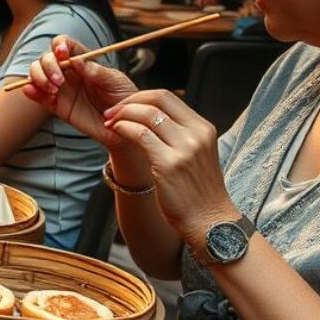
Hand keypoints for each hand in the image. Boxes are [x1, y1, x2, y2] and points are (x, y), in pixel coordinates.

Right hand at [22, 36, 141, 164]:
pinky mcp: (56, 105)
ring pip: (37, 74)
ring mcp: (60, 88)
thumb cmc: (123, 98)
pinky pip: (38, 96)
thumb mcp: (115, 81)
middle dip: (48, 66)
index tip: (63, 54)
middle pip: (46, 58)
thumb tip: (75, 61)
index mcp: (83, 61)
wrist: (124, 125)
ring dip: (39, 77)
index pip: (64, 45)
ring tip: (53, 90)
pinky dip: (30, 91)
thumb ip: (96, 71)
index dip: (59, 45)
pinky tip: (31, 91)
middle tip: (60, 81)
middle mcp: (68, 72)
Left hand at [102, 91, 238, 245]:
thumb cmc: (198, 192)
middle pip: (156, 99)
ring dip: (121, 115)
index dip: (140, 97)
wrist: (211, 223)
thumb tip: (148, 116)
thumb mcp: (196, 154)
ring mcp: (185, 148)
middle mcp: (197, 134)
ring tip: (109, 123)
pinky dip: (123, 129)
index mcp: (203, 128)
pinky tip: (115, 134)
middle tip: (110, 111)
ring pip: (146, 114)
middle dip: (128, 101)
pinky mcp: (169, 164)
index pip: (167, 96)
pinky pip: (139, 135)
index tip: (123, 105)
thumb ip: (178, 133)